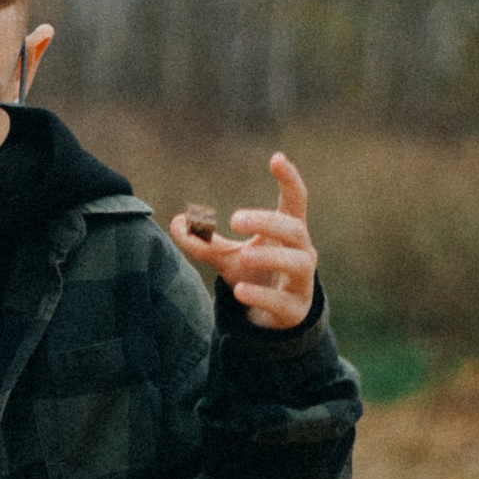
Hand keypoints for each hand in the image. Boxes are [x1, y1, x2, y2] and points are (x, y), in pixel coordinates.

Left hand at [166, 152, 317, 330]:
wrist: (271, 320)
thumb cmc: (255, 276)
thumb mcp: (227, 257)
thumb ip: (203, 242)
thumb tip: (177, 222)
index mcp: (289, 232)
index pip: (295, 200)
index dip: (289, 179)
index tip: (276, 158)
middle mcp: (302, 252)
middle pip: (293, 230)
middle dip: (267, 222)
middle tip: (235, 218)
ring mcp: (301, 282)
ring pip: (297, 264)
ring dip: (270, 257)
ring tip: (244, 255)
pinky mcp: (294, 310)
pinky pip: (282, 301)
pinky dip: (261, 296)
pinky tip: (240, 292)